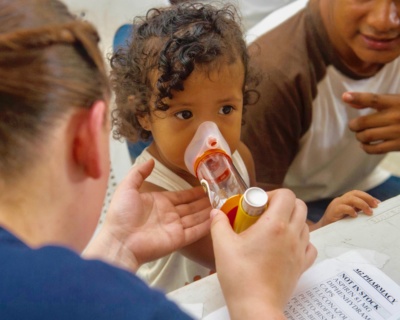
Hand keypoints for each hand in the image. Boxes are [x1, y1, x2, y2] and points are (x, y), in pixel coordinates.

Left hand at [84, 159, 210, 271]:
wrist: (119, 241)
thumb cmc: (121, 215)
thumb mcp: (127, 188)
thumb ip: (139, 173)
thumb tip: (151, 160)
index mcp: (159, 202)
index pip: (181, 196)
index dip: (193, 192)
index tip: (206, 186)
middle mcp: (169, 215)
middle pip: (191, 207)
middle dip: (204, 201)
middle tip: (219, 195)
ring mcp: (175, 228)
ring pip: (196, 218)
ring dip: (208, 212)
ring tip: (222, 205)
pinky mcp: (178, 239)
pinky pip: (195, 231)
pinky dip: (206, 226)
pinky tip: (217, 219)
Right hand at [210, 189, 316, 319]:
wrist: (255, 306)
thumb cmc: (239, 276)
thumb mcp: (222, 246)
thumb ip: (218, 224)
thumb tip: (216, 212)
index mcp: (274, 225)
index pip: (286, 195)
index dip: (272, 194)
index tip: (257, 203)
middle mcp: (291, 234)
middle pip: (299, 206)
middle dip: (283, 204)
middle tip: (265, 213)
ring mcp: (299, 250)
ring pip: (305, 224)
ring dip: (292, 220)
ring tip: (273, 229)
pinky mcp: (302, 265)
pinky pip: (309, 244)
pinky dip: (301, 239)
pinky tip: (286, 244)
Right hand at [314, 190, 378, 229]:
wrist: (323, 230)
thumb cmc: (338, 224)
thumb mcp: (349, 216)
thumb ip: (357, 211)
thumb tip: (372, 210)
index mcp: (345, 200)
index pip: (357, 193)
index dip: (368, 197)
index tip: (377, 203)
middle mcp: (340, 200)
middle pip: (355, 193)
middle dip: (367, 198)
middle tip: (375, 206)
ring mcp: (336, 204)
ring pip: (350, 198)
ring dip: (362, 204)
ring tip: (369, 212)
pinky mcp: (332, 211)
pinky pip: (343, 207)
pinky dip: (351, 210)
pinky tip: (355, 216)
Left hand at [343, 92, 399, 153]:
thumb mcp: (396, 101)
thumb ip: (373, 100)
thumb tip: (348, 99)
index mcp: (396, 102)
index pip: (374, 99)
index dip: (358, 97)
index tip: (345, 96)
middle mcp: (396, 116)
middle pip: (363, 122)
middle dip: (354, 125)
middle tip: (354, 125)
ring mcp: (398, 132)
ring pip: (366, 136)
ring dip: (359, 136)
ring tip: (360, 135)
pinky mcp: (399, 145)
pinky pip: (375, 149)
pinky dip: (366, 147)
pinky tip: (365, 144)